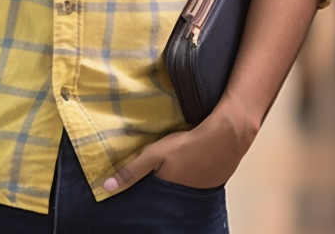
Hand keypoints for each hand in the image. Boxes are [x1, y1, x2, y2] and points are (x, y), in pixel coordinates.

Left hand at [102, 101, 256, 193]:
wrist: (227, 135)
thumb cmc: (189, 144)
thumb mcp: (155, 154)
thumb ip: (132, 170)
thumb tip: (107, 187)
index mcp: (169, 192)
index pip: (151, 198)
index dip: (143, 193)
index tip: (134, 189)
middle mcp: (185, 198)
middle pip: (167, 194)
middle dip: (159, 188)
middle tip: (156, 175)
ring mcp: (202, 190)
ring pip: (183, 187)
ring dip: (178, 181)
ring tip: (173, 169)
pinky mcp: (214, 181)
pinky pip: (198, 181)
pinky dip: (192, 175)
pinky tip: (191, 163)